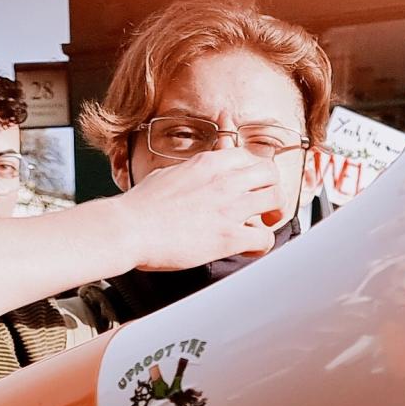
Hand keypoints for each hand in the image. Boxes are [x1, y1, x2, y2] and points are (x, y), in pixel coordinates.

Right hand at [118, 150, 284, 271]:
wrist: (128, 229)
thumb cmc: (139, 206)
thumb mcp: (166, 174)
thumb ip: (188, 173)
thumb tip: (191, 176)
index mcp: (209, 162)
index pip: (248, 156)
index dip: (252, 173)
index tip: (249, 186)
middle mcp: (225, 180)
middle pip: (270, 173)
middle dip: (270, 188)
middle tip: (262, 205)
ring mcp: (229, 208)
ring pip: (276, 200)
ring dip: (272, 213)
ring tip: (260, 225)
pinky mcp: (228, 237)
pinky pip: (264, 238)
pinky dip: (262, 245)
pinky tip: (250, 248)